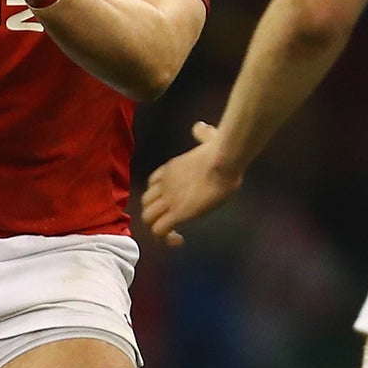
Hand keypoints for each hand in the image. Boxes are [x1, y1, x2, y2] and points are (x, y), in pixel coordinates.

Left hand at [143, 122, 243, 246]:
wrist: (222, 161)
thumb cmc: (219, 150)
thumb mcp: (208, 137)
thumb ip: (203, 134)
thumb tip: (200, 127)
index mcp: (170, 169)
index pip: (153, 183)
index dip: (160, 194)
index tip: (175, 202)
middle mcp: (164, 185)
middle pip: (145, 202)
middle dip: (156, 213)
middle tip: (173, 221)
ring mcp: (168, 200)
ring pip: (148, 219)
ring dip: (158, 228)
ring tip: (174, 234)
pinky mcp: (177, 214)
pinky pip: (160, 232)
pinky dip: (166, 239)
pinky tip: (179, 240)